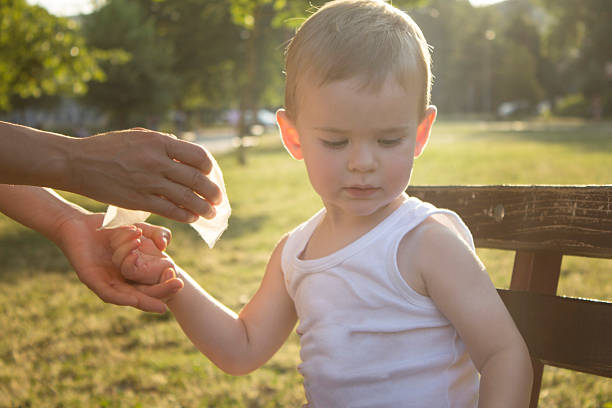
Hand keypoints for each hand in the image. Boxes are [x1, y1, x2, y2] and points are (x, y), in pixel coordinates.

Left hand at [55, 212, 182, 312]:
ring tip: (160, 306)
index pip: (151, 282)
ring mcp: (106, 282)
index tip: (180, 281)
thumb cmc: (108, 228)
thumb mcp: (138, 228)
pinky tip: (133, 301)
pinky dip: (122, 298)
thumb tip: (164, 245)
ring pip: (127, 297)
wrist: (78, 223)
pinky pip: (108, 293)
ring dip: (144, 302)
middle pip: (142, 294)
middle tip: (178, 290)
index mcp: (131, 272)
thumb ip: (155, 233)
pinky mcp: (91, 280)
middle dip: (161, 295)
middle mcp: (120, 280)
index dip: (165, 283)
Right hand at [68, 128, 221, 221]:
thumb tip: (188, 156)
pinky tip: (191, 217)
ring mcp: (149, 182)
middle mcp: (157, 162)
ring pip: (187, 198)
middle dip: (212, 192)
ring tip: (210, 213)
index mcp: (159, 142)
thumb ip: (164, 144)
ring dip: (203, 207)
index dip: (209, 167)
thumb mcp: (139, 136)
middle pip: (197, 179)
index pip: (198, 155)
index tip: (211, 175)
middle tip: (218, 200)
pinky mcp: (140, 201)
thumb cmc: (109, 147)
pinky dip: (185, 215)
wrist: (78, 163)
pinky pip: (171, 210)